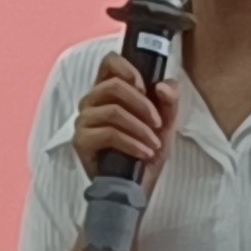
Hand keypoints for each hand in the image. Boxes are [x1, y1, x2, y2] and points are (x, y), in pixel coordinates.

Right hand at [69, 52, 173, 181]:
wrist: (136, 188)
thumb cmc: (146, 151)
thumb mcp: (165, 124)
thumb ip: (169, 101)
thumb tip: (164, 84)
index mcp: (108, 91)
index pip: (109, 62)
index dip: (128, 69)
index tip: (145, 87)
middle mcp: (91, 102)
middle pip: (112, 85)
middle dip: (142, 104)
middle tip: (157, 123)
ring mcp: (83, 121)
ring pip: (112, 110)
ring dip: (139, 127)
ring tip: (153, 144)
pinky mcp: (81, 142)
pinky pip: (108, 133)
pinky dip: (131, 142)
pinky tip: (144, 153)